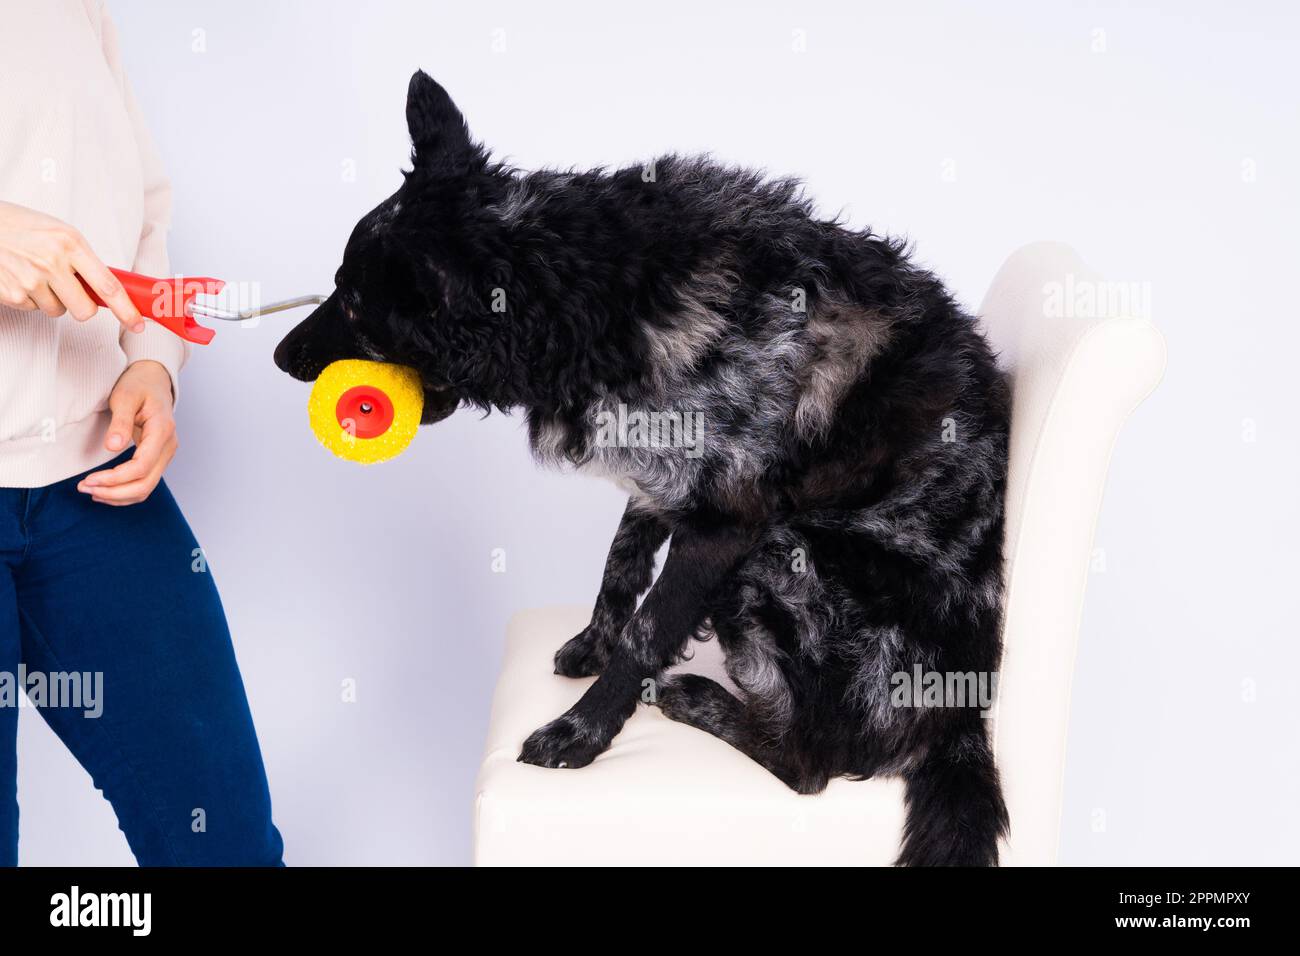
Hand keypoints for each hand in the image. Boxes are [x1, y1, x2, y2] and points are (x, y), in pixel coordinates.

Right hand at [0, 200, 144, 331]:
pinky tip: (20, 277)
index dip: (126, 309)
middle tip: (69, 290)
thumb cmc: (22, 226)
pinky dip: (30, 297)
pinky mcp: (12, 294)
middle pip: (84, 311)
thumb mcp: (60, 233)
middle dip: (81, 306)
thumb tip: (107, 288)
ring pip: (57, 311)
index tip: (137, 322)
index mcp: (70, 243)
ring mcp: (30, 280)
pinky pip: (33, 309)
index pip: (108, 285)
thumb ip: (83, 260)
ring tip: (36, 274)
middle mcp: (51, 262)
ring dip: (52, 298)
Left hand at [77, 361, 177, 505]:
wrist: (154, 380)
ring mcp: (165, 454)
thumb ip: (120, 422)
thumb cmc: (139, 386)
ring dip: (118, 495)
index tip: (89, 479)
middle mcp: (168, 447)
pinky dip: (125, 492)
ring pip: (146, 488)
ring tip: (91, 491)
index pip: (141, 467)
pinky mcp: (158, 458)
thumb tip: (113, 447)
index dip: (115, 478)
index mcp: (162, 432)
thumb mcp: (125, 397)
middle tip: (85, 488)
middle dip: (114, 492)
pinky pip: (145, 483)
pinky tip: (105, 490)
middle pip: (145, 484)